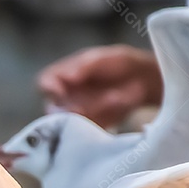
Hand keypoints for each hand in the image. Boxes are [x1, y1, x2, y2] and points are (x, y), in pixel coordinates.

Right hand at [37, 45, 162, 128]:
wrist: (144, 79)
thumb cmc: (118, 62)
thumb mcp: (101, 58)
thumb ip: (84, 66)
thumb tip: (68, 77)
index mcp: (62, 75)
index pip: (44, 83)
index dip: (49, 88)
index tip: (61, 92)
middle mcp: (66, 96)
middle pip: (53, 108)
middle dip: (66, 109)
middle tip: (81, 107)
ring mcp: (79, 113)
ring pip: (71, 121)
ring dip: (89, 113)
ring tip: (112, 98)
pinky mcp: (93, 126)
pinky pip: (90, 129)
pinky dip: (102, 120)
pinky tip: (117, 106)